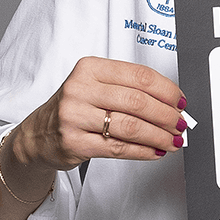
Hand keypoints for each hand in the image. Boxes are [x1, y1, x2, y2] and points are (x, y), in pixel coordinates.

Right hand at [15, 56, 187, 169]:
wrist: (38, 135)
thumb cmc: (76, 107)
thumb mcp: (96, 86)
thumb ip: (130, 89)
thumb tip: (172, 102)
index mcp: (90, 68)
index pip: (140, 76)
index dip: (167, 90)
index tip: (180, 101)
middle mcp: (80, 89)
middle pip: (138, 102)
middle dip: (166, 115)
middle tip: (180, 124)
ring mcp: (75, 117)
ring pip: (131, 126)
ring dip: (159, 136)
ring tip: (173, 140)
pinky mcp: (75, 143)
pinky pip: (119, 148)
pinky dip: (143, 151)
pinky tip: (156, 151)